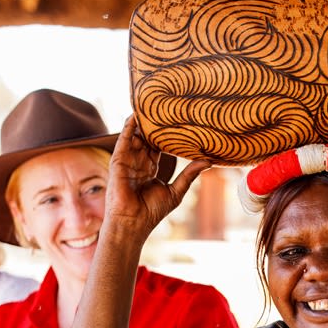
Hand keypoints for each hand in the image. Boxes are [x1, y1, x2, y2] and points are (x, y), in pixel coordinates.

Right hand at [102, 114, 210, 245]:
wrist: (133, 223)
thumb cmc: (152, 212)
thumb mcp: (176, 190)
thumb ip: (189, 174)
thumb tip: (209, 161)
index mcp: (150, 171)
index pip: (159, 148)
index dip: (166, 136)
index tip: (177, 122)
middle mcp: (138, 164)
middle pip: (147, 140)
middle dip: (154, 126)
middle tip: (165, 108)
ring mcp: (127, 162)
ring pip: (136, 138)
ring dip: (142, 123)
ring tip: (150, 104)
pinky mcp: (118, 162)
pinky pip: (123, 141)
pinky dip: (128, 128)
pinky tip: (134, 115)